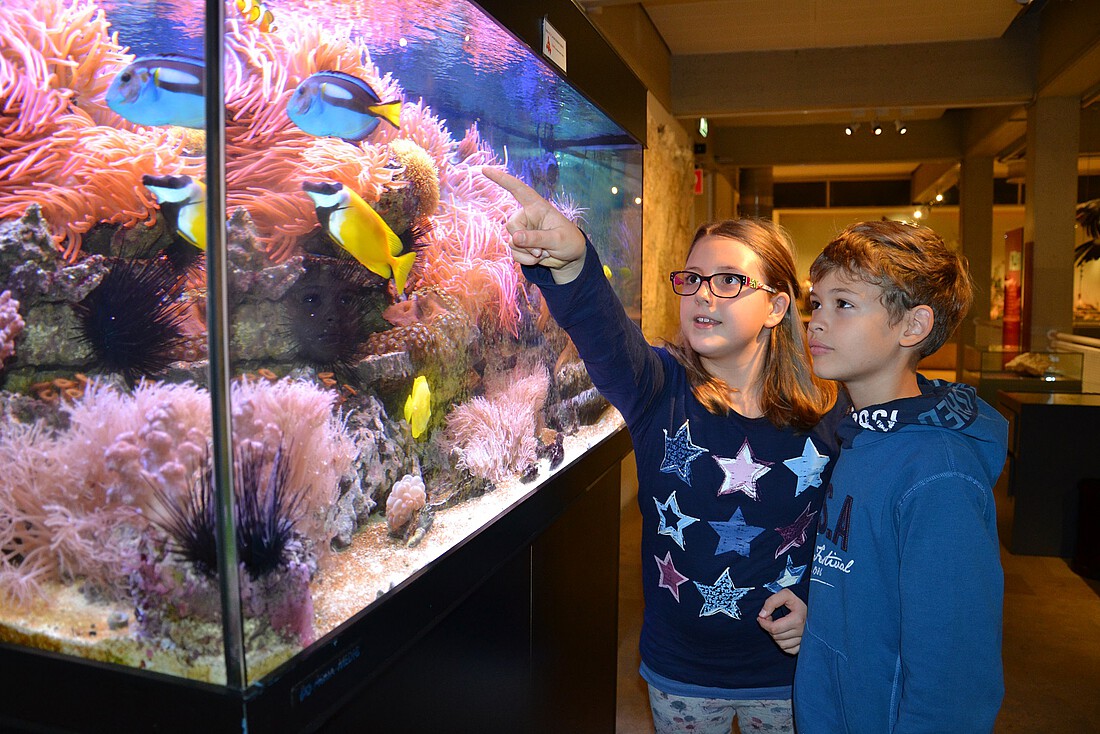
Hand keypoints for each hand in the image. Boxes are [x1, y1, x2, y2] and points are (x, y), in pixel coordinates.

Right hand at [482, 167, 585, 281]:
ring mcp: (522, 231)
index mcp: (537, 206)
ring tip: (544, 253)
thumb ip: (537, 238)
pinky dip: (526, 260)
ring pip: (511, 242)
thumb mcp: (558, 239)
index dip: (501, 179)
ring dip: (527, 253)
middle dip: (523, 242)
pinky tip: (539, 258)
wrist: (571, 257)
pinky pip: (514, 253)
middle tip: (541, 251)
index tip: (484, 169)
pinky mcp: (520, 245)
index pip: (517, 189)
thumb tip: (515, 238)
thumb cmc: (569, 241)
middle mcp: (526, 216)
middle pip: (511, 226)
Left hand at [757, 589, 806, 654]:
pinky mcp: (804, 646)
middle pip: (776, 636)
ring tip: (778, 626)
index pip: (774, 628)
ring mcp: (804, 640)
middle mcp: (802, 632)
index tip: (762, 617)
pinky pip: (789, 650)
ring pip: (781, 644)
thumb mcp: (785, 594)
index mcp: (798, 620)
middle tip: (769, 619)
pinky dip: (783, 644)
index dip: (764, 623)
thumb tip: (762, 614)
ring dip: (776, 636)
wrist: (814, 609)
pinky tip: (784, 634)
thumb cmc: (798, 602)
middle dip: (769, 627)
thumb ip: (771, 602)